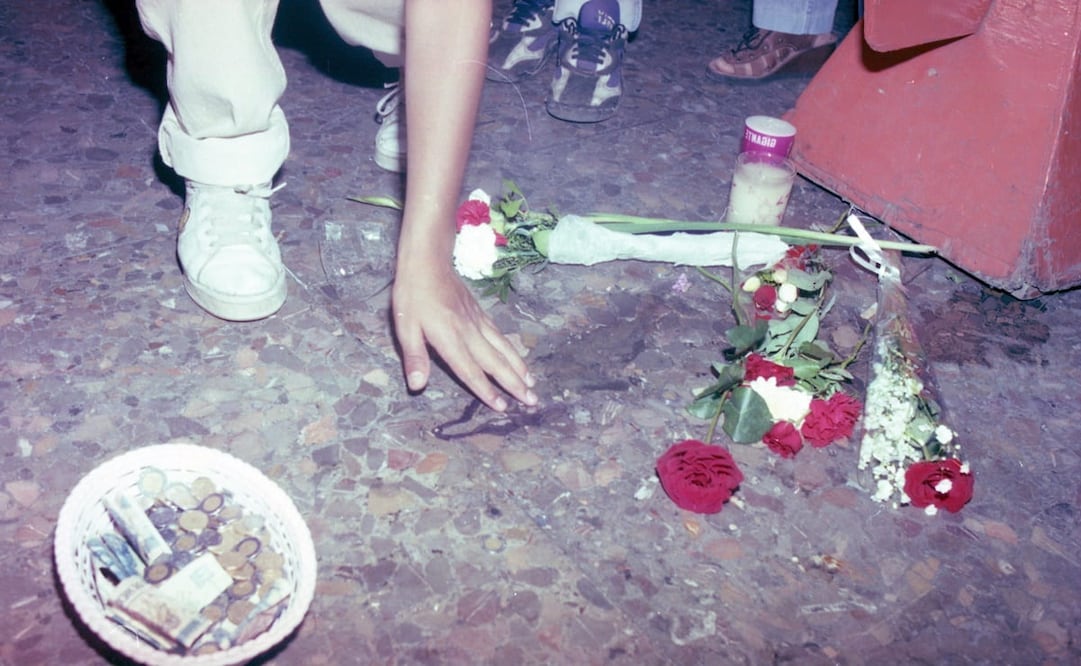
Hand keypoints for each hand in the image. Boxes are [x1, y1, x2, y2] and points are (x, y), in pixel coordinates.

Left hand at [391, 266, 537, 411]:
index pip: (470, 371)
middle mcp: (469, 332)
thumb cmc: (412, 295)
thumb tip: (417, 386)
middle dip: (514, 384)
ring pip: (504, 349)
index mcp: (449, 339)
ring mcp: (478, 322)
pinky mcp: (481, 314)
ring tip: (533, 384)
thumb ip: (414, 357)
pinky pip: (501, 336)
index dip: (486, 390)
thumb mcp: (404, 326)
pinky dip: (513, 350)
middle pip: (496, 363)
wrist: (428, 261)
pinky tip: (519, 358)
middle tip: (533, 402)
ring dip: (519, 368)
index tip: (503, 407)